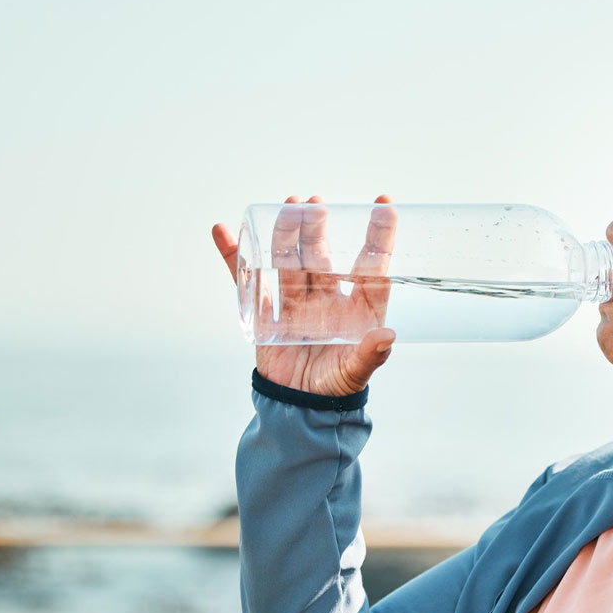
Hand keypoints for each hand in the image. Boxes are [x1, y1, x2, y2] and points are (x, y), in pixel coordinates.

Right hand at [211, 194, 398, 395]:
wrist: (298, 408)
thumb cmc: (334, 387)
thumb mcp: (356, 373)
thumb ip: (371, 355)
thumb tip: (387, 335)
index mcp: (357, 308)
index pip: (370, 265)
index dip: (379, 236)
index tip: (384, 204)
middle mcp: (328, 298)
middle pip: (322, 256)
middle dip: (318, 229)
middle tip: (316, 203)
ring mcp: (296, 302)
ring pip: (289, 260)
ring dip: (286, 234)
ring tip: (287, 206)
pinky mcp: (266, 312)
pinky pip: (249, 279)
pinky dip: (236, 256)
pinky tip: (226, 231)